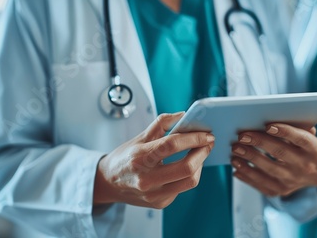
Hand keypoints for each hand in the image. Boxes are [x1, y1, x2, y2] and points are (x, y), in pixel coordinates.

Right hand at [94, 112, 214, 208]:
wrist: (108, 183)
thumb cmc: (125, 157)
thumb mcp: (139, 136)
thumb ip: (161, 123)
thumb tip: (183, 115)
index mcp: (139, 157)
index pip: (172, 145)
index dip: (193, 138)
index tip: (206, 133)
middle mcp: (146, 179)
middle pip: (187, 168)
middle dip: (203, 152)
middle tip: (208, 143)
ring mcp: (154, 194)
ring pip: (190, 181)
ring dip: (200, 164)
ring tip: (199, 153)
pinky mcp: (160, 203)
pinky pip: (183, 187)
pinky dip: (188, 174)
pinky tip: (185, 165)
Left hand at [231, 111, 316, 196]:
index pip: (300, 140)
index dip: (284, 131)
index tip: (268, 124)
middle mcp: (307, 166)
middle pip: (279, 154)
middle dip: (258, 144)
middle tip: (241, 135)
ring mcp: (297, 180)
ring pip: (270, 171)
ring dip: (250, 161)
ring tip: (234, 151)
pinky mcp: (290, 188)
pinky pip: (267, 186)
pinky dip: (251, 179)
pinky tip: (237, 169)